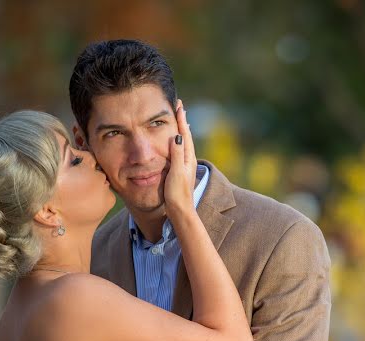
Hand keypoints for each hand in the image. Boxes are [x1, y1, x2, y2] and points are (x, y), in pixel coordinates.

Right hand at [164, 99, 196, 215]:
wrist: (181, 211)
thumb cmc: (178, 193)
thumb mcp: (176, 172)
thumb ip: (176, 154)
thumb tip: (177, 135)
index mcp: (187, 158)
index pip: (184, 134)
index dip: (181, 119)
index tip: (179, 105)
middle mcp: (188, 160)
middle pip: (185, 135)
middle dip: (182, 121)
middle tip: (178, 107)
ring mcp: (185, 165)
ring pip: (183, 142)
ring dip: (180, 130)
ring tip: (178, 119)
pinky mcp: (181, 171)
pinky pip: (180, 150)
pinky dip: (178, 141)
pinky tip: (176, 142)